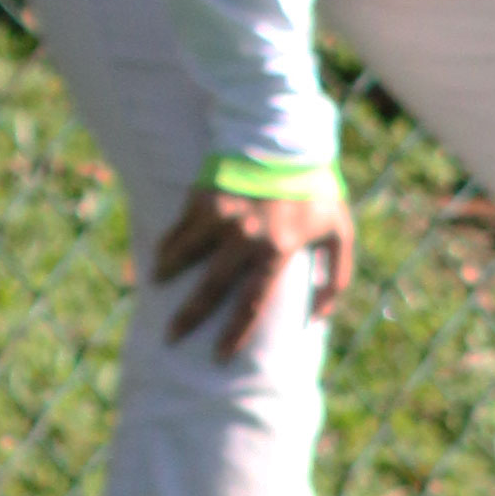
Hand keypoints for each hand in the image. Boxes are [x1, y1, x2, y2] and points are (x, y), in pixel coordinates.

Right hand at [150, 181, 353, 351]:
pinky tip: (160, 255)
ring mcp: (220, 216)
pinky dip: (167, 244)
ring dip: (168, 275)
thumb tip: (317, 319)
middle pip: (210, 287)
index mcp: (278, 250)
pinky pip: (179, 228)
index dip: (234, 334)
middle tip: (171, 337)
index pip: (252, 303)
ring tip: (154, 287)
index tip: (219, 357)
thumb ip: (335, 278)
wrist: (287, 138)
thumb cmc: (316, 189)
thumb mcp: (340, 232)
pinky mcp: (203, 197)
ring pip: (184, 255)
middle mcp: (245, 237)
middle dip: (188, 316)